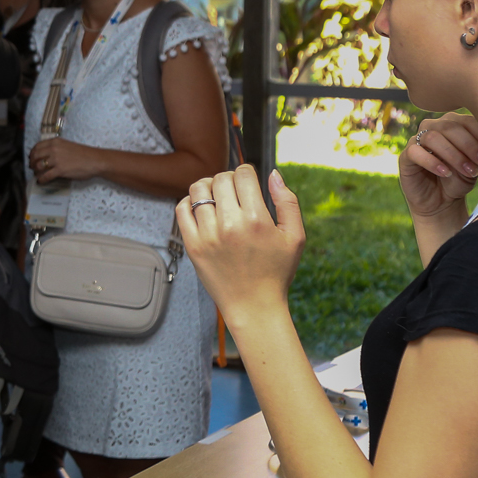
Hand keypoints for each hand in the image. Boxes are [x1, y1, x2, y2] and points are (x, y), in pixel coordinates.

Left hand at [30, 136, 100, 184]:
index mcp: (55, 142)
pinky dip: (41, 180)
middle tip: (32, 167)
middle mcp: (54, 149)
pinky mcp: (60, 170)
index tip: (32, 158)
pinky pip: (45, 176)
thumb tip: (45, 156)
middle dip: (32, 163)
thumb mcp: (67, 145)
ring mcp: (56, 160)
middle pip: (35, 156)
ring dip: (36, 171)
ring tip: (37, 174)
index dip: (32, 153)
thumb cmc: (83, 154)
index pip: (37, 146)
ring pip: (38, 166)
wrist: (94, 160)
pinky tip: (41, 181)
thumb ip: (56, 148)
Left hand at [175, 164, 304, 325]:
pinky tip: (202, 209)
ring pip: (198, 190)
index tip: (248, 179)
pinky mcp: (193, 246)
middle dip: (229, 178)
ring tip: (217, 196)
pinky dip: (189, 202)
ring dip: (208, 186)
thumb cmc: (276, 272)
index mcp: (257, 220)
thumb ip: (288, 202)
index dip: (246, 171)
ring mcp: (208, 235)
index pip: (243, 174)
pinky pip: (182, 209)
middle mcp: (231, 225)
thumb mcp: (295, 237)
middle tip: (234, 190)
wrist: (254, 306)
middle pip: (220, 179)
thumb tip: (272, 174)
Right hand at [399, 114, 477, 222]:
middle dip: (468, 145)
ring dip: (453, 155)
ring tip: (467, 171)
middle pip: (449, 126)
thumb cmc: (460, 179)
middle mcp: (434, 127)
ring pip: (432, 137)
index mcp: (453, 124)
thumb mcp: (474, 165)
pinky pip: (415, 152)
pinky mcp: (405, 156)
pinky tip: (445, 173)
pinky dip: (432, 162)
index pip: (465, 120)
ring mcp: (417, 140)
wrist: (442, 201)